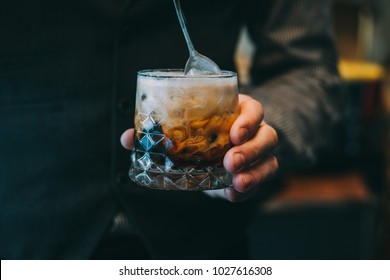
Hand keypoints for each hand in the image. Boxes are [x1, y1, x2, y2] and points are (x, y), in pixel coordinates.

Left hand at [120, 94, 277, 202]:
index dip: (248, 119)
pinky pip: (261, 182)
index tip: (233, 133)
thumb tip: (129, 138)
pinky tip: (233, 195)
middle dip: (250, 150)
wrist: (212, 154)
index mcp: (236, 112)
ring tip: (236, 182)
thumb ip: (157, 133)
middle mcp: (253, 131)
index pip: (253, 109)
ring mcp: (258, 154)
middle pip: (267, 136)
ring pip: (270, 160)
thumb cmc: (198, 136)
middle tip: (229, 162)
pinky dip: (248, 191)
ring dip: (254, 173)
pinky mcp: (255, 174)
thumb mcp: (182, 130)